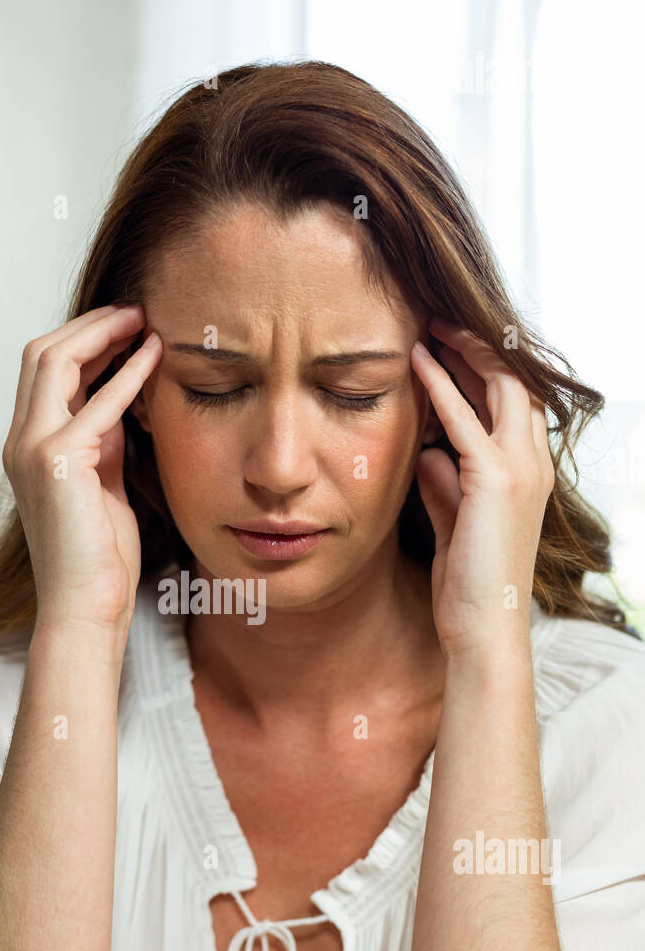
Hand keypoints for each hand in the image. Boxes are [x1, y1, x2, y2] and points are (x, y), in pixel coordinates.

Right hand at [2, 303, 162, 636]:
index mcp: (29, 446)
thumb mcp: (105, 485)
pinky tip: (155, 357)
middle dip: (89, 324)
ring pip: (54, 362)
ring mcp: (32, 450)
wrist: (86, 608)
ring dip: (101, 334)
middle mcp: (21, 442)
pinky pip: (94, 402)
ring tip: (142, 320)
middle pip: (42, 354)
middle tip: (135, 309)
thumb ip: (105, 442)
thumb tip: (124, 402)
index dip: (84, 340)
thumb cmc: (99, 559)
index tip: (126, 327)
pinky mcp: (56, 463)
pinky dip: (126, 374)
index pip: (44, 371)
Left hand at [410, 318, 554, 659]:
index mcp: (526, 475)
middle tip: (438, 320)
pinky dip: (441, 384)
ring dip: (463, 351)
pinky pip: (464, 418)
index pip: (510, 404)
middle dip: (477, 347)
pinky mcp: (495, 481)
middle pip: (512, 383)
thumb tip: (429, 453)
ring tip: (429, 324)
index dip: (481, 370)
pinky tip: (417, 360)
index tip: (446, 345)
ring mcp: (519, 470)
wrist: (483, 631)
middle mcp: (532, 464)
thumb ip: (444, 487)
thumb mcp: (452, 525)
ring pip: (499, 386)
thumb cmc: (468, 588)